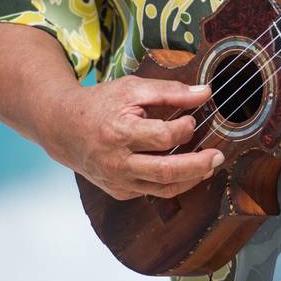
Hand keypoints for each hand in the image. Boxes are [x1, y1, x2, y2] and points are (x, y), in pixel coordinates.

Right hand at [43, 77, 221, 200]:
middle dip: (199, 165)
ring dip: (191, 179)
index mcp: (119, 132)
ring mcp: (118, 181)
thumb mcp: (133, 88)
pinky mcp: (119, 191)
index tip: (191, 120)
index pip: (163, 137)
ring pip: (163, 188)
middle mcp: (117, 162)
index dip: (184, 129)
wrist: (63, 127)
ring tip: (209, 167)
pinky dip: (172, 183)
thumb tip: (205, 93)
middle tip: (218, 156)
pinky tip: (186, 171)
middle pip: (167, 172)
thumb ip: (170, 91)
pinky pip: (152, 192)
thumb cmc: (100, 105)